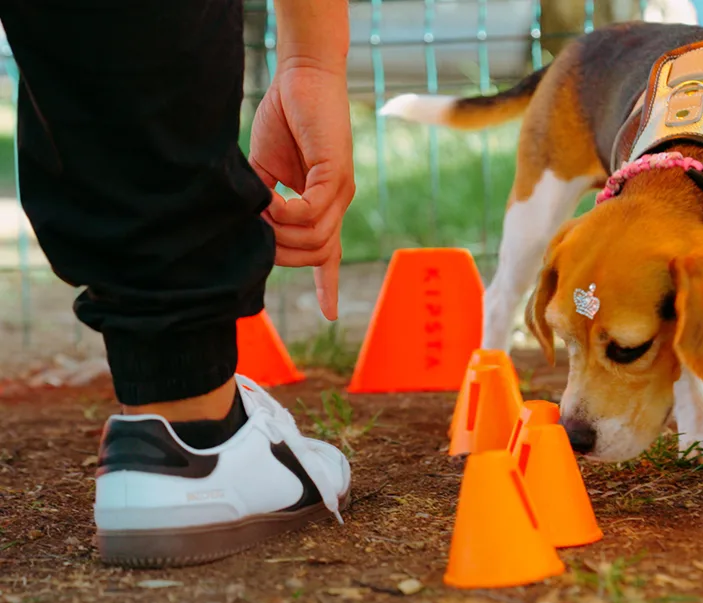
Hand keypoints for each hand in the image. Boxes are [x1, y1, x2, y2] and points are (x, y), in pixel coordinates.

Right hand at [249, 62, 353, 320]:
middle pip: (317, 255)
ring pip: (315, 239)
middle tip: (255, 229)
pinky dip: (286, 214)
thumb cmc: (284, 117)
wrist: (300, 76)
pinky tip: (270, 198)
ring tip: (260, 208)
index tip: (328, 314)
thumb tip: (249, 229)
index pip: (329, 253)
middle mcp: (338, 202)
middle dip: (282, 254)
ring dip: (280, 232)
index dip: (327, 284)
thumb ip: (262, 200)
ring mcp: (340, 190)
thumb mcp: (266, 168)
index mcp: (324, 204)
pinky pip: (311, 213)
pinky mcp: (335, 173)